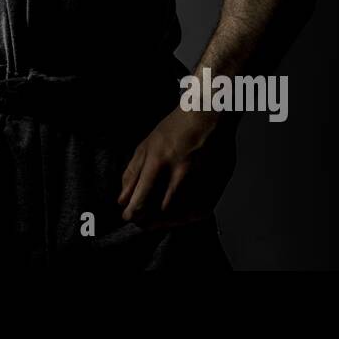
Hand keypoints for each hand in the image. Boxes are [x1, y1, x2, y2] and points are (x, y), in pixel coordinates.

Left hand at [117, 107, 237, 229]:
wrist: (209, 116)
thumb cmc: (174, 129)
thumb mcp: (146, 145)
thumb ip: (132, 174)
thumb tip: (122, 200)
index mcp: (158, 161)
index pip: (141, 198)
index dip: (132, 213)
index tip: (128, 217)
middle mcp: (179, 173)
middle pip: (160, 212)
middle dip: (147, 221)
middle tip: (141, 222)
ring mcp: (200, 180)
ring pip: (180, 216)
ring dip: (165, 222)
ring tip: (156, 220)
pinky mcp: (216, 185)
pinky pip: (199, 212)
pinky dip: (185, 218)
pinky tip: (176, 215)